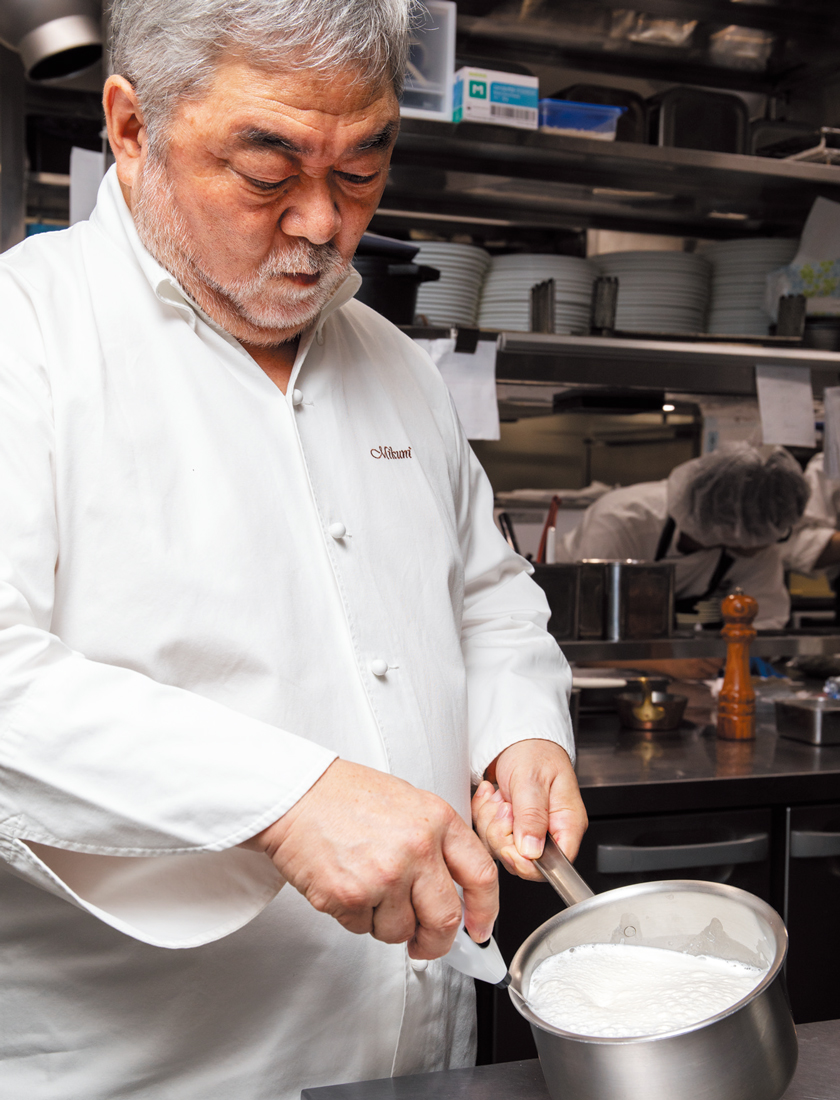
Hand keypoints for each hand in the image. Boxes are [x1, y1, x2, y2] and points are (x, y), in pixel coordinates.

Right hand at [246, 759, 497, 958]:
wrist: (295, 794)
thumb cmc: (344, 795)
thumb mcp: (408, 803)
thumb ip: (436, 841)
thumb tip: (455, 886)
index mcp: (436, 820)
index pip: (481, 874)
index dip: (486, 910)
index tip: (480, 929)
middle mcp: (416, 848)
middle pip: (445, 918)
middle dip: (436, 940)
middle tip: (425, 943)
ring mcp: (385, 875)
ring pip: (401, 931)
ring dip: (386, 924)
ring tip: (368, 889)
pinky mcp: (351, 896)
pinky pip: (364, 928)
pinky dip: (356, 917)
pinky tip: (346, 885)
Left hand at [471, 740, 586, 881]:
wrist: (519, 738)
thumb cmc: (534, 751)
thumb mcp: (531, 779)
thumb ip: (532, 816)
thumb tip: (532, 852)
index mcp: (567, 824)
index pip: (555, 865)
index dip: (528, 862)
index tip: (508, 845)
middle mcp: (550, 832)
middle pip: (523, 861)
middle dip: (502, 835)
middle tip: (504, 807)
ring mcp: (529, 831)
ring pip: (502, 849)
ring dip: (490, 821)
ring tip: (498, 797)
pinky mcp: (511, 827)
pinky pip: (490, 836)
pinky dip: (483, 815)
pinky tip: (491, 796)